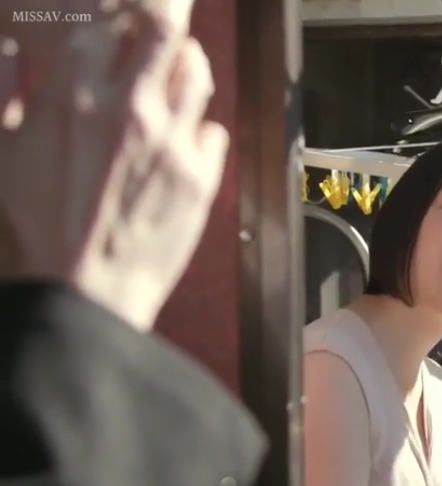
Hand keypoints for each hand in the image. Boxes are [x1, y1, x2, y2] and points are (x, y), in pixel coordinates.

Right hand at [0, 0, 227, 330]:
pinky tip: (181, 145)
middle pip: (167, 31)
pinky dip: (200, 131)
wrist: (79, 295)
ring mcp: (172, 141)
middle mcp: (131, 106)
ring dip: (185, 73)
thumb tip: (11, 50)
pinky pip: (214, 132)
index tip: (122, 29)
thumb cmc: (30, 230)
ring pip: (197, 75)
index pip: (117, 19)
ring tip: (170, 87)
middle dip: (163, 30)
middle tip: (155, 43)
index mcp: (75, 90)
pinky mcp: (200, 178)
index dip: (123, 19)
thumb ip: (1, 89)